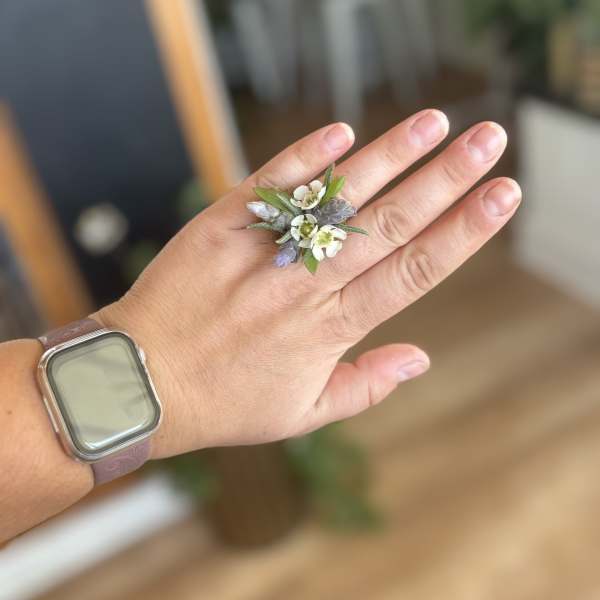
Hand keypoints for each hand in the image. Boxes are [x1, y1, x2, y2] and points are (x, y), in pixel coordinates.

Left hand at [96, 110, 519, 458]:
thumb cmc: (226, 402)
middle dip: (446, 180)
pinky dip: (304, 158)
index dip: (462, 233)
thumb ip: (366, 385)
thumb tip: (423, 358)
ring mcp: (262, 251)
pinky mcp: (221, 227)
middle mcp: (303, 285)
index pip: (411, 272)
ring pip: (335, 197)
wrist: (143, 380)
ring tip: (435, 124)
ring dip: (389, 157)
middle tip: (490, 141)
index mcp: (329, 329)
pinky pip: (269, 187)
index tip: (501, 197)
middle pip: (386, 224)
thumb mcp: (303, 413)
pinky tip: (343, 133)